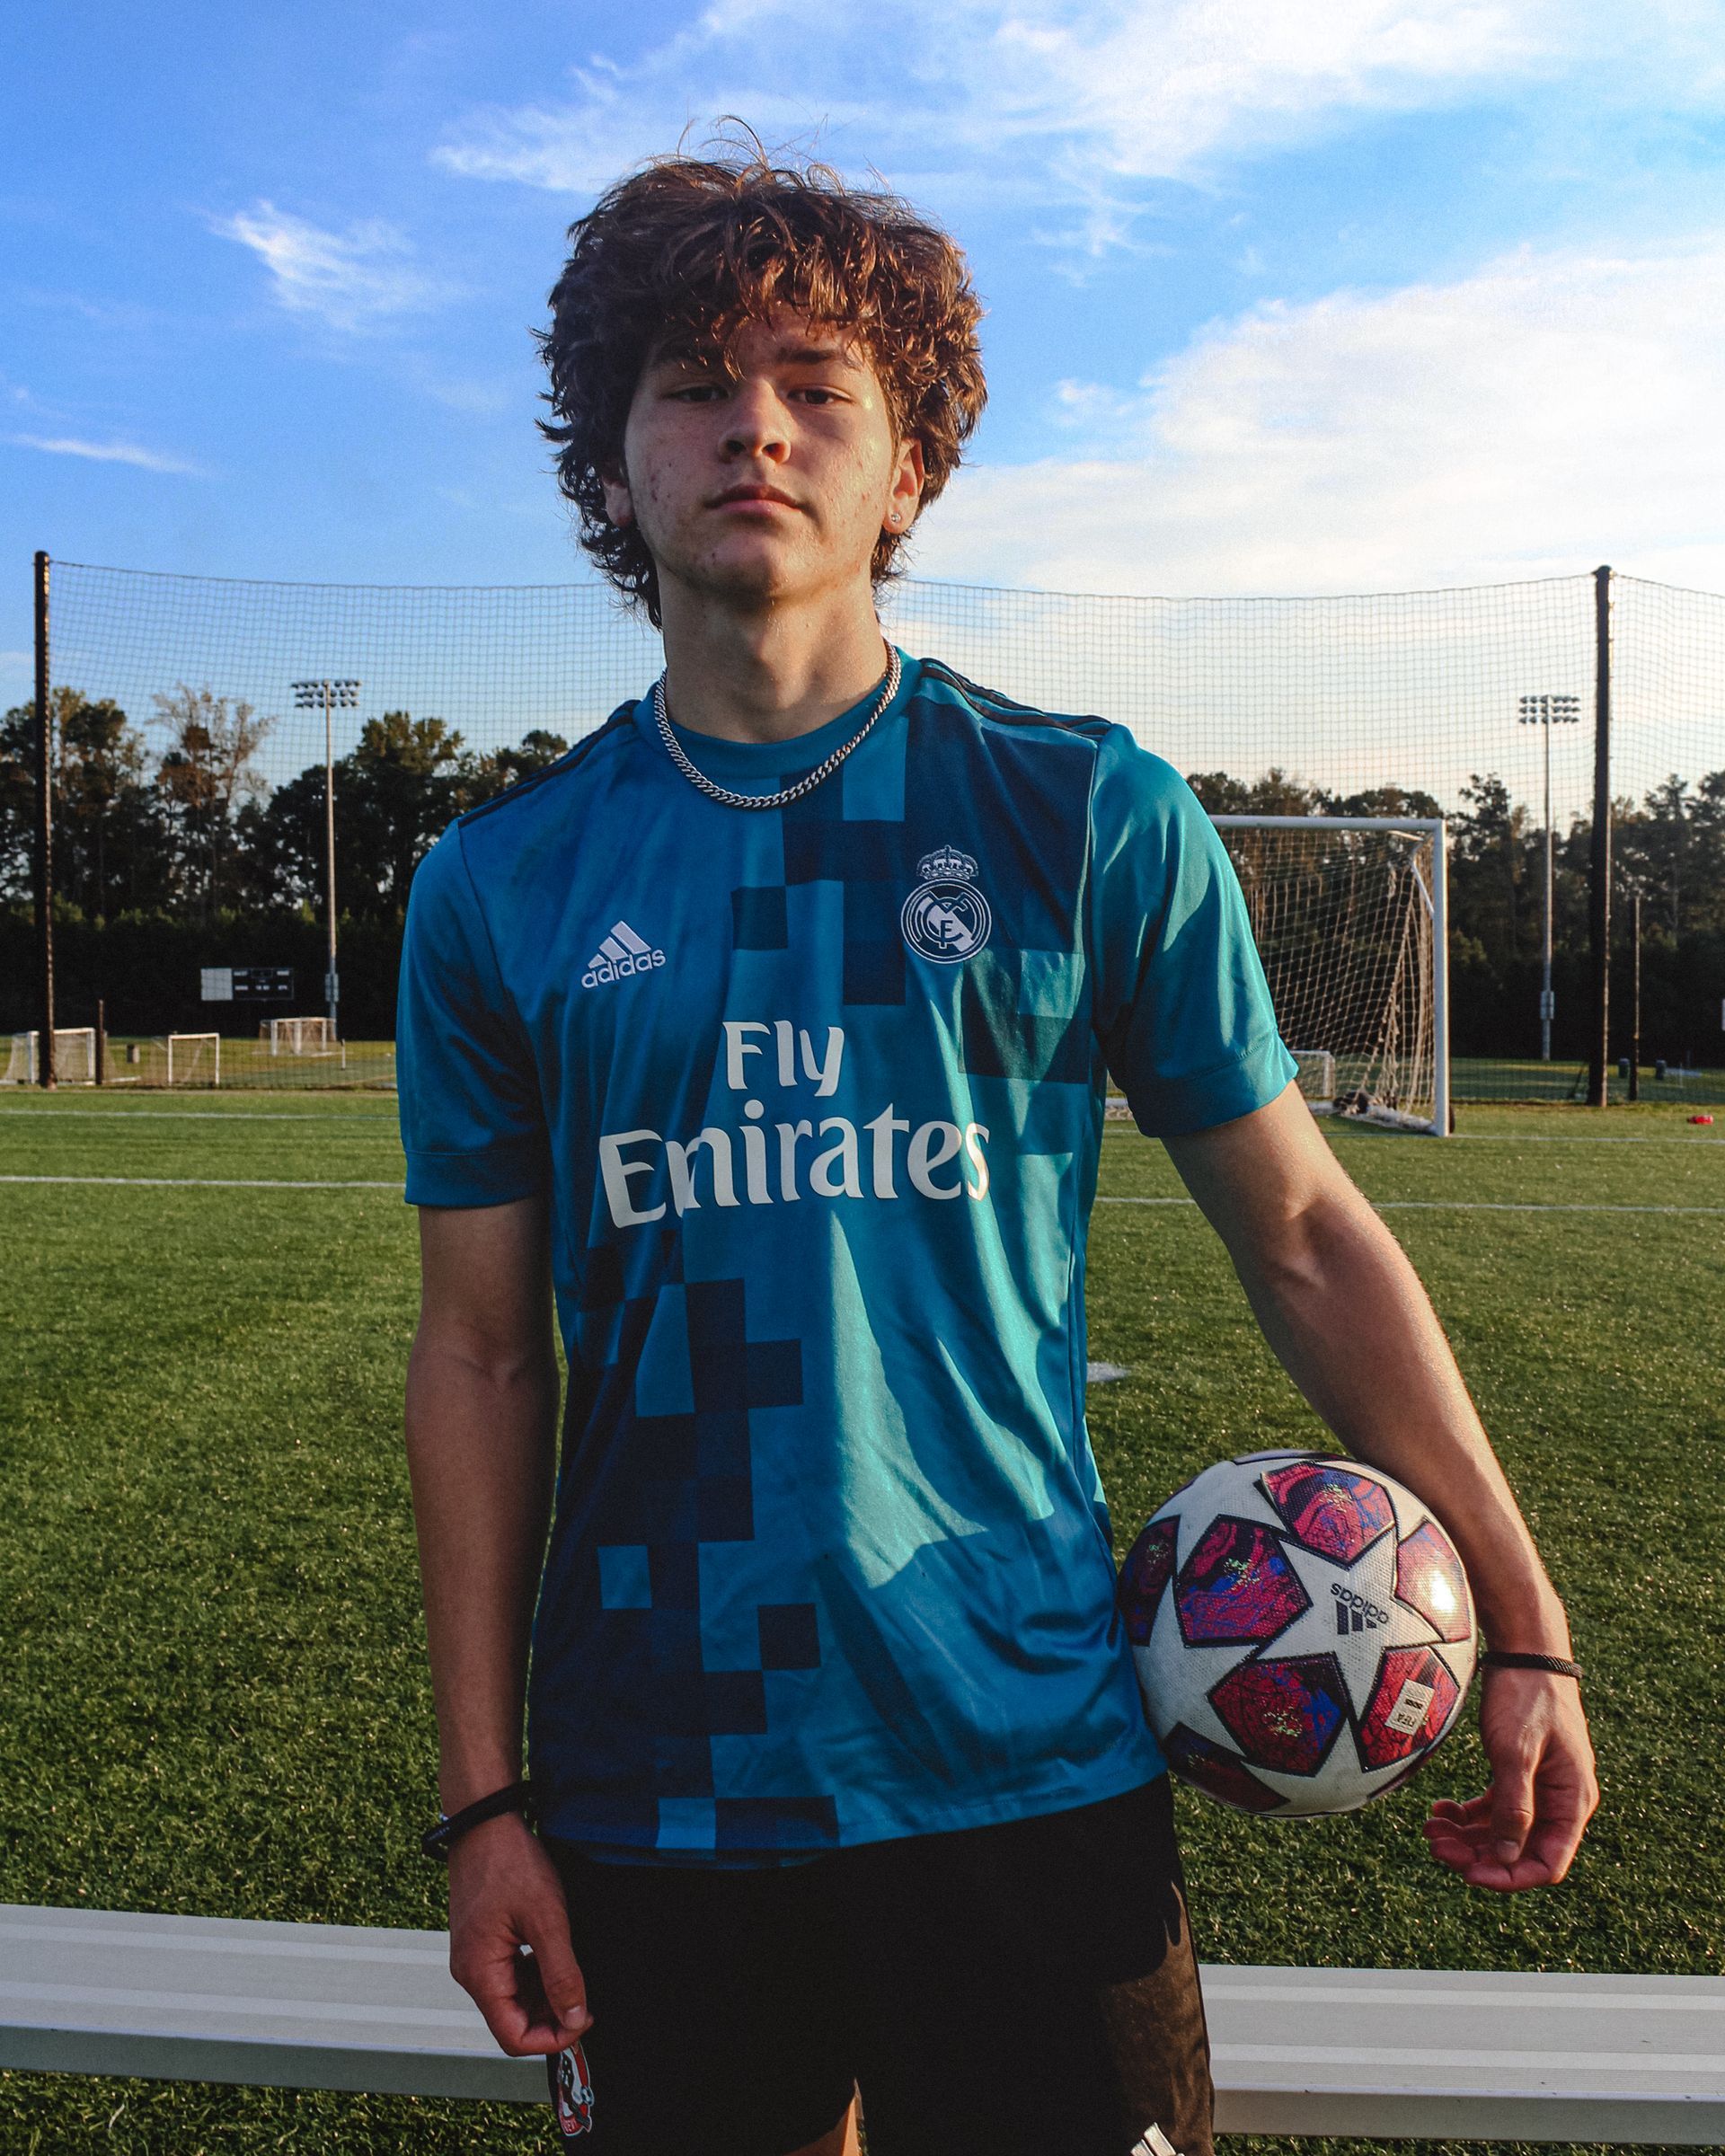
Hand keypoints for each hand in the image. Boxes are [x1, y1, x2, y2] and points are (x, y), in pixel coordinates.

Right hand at [446, 1811, 591, 2053]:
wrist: (486, 1823)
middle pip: (511, 2020)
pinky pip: (507, 1975)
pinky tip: (554, 1955)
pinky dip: (533, 1974)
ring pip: (511, 1998)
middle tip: (585, 1998)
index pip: (513, 2036)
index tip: (583, 2022)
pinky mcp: (481, 1942)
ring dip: (543, 1995)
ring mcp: (473, 1957)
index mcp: (480, 1973)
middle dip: (550, 2017)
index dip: (551, 2039)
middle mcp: (470, 1972)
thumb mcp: (547, 1919)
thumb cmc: (511, 1863)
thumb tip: (575, 2019)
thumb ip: (561, 1974)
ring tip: (574, 1973)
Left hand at [1423, 1666, 1598, 1890]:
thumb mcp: (1516, 1750)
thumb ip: (1514, 1804)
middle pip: (1519, 1850)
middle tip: (1434, 1845)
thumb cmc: (1527, 1697)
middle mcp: (1560, 1801)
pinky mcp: (1519, 1773)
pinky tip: (1440, 1809)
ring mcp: (1539, 1788)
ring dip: (1467, 1837)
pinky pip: (1494, 1808)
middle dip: (1477, 1855)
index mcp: (1571, 1801)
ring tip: (1429, 1830)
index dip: (1509, 1877)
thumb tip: (1508, 1857)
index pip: (1547, 1863)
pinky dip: (1468, 1814)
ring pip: (1502, 1831)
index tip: (1469, 1874)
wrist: (1525, 1652)